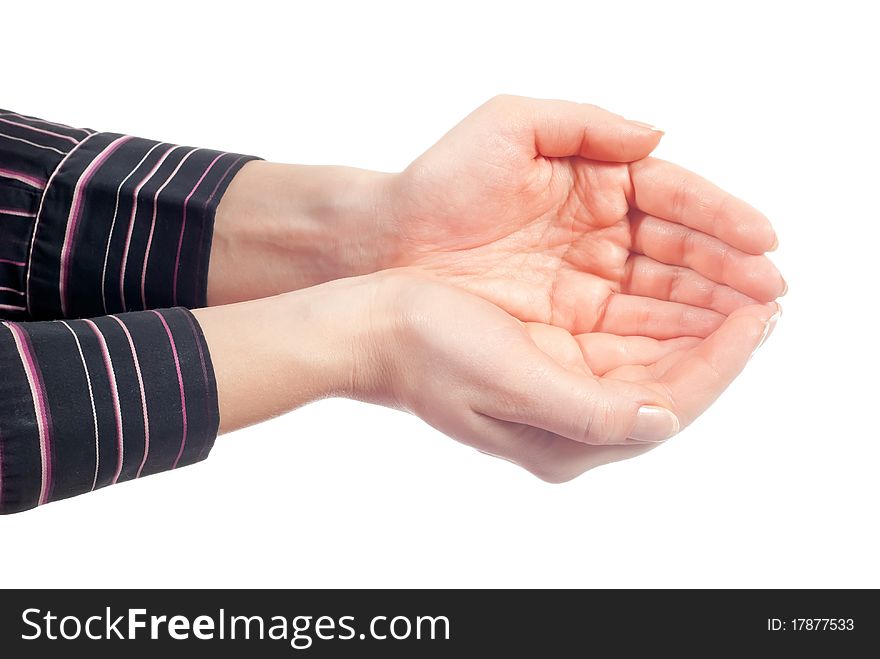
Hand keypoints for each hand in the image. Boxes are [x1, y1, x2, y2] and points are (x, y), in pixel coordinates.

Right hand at [196, 271, 778, 481]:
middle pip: (670, 384)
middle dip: (719, 340)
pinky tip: (681, 286)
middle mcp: (572, 424)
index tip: (758, 313)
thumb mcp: (509, 381)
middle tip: (766, 292)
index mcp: (565, 440)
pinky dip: (660, 314)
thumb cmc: (428, 350)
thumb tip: (664, 420)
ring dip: (696, 322)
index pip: (668, 405)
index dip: (720, 360)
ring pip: (653, 360)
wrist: (374, 326)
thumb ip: (589, 411)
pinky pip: (626, 341)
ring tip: (739, 285)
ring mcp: (563, 393)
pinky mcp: (553, 363)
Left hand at [386, 95, 785, 338]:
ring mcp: (586, 280)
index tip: (762, 240)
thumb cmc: (441, 180)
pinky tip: (701, 346)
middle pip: (678, 252)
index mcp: (595, 182)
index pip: (671, 198)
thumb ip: (584, 124)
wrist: (387, 243)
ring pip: (662, 295)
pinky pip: (628, 331)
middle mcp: (600, 232)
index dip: (719, 218)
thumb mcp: (507, 127)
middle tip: (770, 293)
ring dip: (708, 309)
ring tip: (752, 323)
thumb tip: (657, 135)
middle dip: (727, 272)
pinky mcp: (566, 322)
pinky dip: (667, 339)